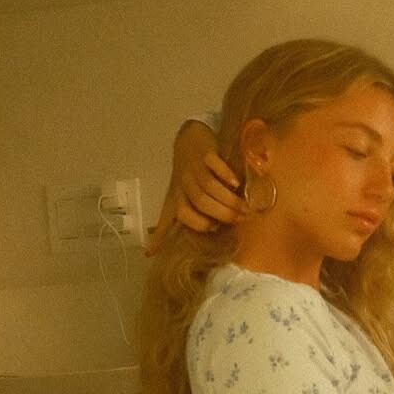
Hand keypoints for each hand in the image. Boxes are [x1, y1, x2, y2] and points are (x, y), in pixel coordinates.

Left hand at [145, 120, 248, 253]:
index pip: (181, 214)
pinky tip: (236, 184)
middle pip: (200, 201)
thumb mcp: (173, 199)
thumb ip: (166, 225)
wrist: (189, 139)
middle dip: (221, 213)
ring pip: (210, 186)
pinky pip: (215, 164)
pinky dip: (227, 175)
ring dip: (228, 199)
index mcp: (176, 196)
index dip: (197, 224)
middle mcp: (185, 183)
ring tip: (245, 208)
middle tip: (240, 220)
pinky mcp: (206, 153)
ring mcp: (195, 168)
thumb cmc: (183, 176)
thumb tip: (148, 253)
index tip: (214, 229)